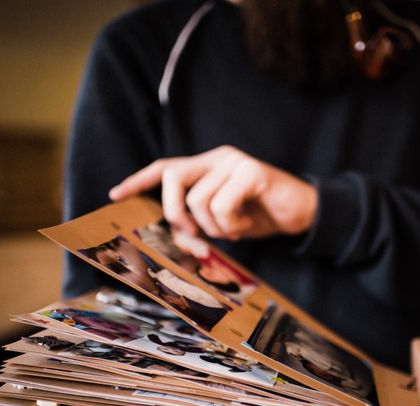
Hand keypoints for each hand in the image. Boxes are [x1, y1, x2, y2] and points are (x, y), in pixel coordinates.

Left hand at [109, 146, 317, 239]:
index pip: (167, 167)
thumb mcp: (224, 220)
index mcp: (209, 166)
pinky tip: (246, 226)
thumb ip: (199, 219)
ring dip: (214, 227)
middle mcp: (219, 158)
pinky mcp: (253, 172)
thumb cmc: (262, 215)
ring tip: (234, 229)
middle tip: (193, 232)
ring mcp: (235, 162)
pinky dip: (231, 225)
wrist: (304, 212)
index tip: (115, 195)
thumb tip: (177, 230)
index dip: (139, 180)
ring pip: (199, 200)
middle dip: (174, 212)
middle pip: (173, 177)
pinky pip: (223, 204)